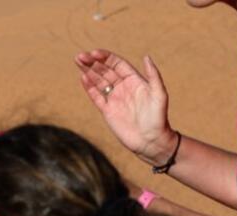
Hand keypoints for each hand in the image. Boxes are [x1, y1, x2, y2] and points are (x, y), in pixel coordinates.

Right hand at [75, 50, 177, 164]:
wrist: (150, 140)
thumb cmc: (158, 117)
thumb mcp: (159, 94)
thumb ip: (153, 75)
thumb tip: (146, 57)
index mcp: (135, 80)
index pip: (117, 64)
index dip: (105, 58)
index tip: (94, 53)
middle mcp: (123, 87)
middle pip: (105, 70)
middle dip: (93, 62)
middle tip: (80, 56)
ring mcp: (114, 99)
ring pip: (98, 81)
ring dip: (88, 71)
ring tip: (77, 62)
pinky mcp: (107, 111)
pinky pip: (96, 96)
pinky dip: (89, 87)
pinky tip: (82, 77)